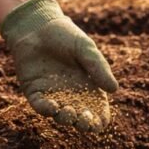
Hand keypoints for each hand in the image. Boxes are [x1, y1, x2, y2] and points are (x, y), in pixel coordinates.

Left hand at [1, 0, 118, 131]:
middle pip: (80, 117)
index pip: (97, 109)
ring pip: (60, 115)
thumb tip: (114, 90)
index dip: (100, 120)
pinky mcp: (34, 91)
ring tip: (69, 112)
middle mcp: (71, 94)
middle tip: (84, 120)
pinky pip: (40, 106)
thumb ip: (99, 68)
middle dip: (83, 124)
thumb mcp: (86, 49)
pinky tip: (53, 107)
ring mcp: (52, 94)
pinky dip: (46, 110)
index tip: (100, 122)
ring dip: (66, 118)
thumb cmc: (65, 35)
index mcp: (88, 86)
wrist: (37, 25)